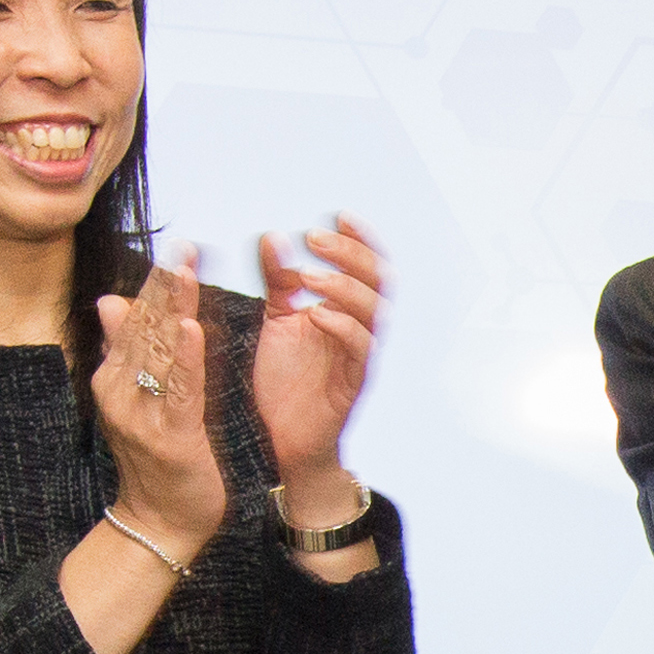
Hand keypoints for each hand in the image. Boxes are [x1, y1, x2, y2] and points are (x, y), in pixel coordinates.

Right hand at [85, 240, 230, 554]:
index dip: (155, 284)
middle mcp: (120, 392)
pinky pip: (180, 391)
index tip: (175, 248)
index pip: (134, 322)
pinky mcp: (170, 437)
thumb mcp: (137, 399)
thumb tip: (110, 301)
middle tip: (185, 246)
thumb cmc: (156, 459)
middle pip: (145, 330)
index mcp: (113, 379)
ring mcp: (141, 415)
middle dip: (165, 288)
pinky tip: (195, 329)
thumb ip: (127, 352)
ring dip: (175, 310)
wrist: (160, 523)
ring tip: (187, 271)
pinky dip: (188, 359)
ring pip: (160, 353)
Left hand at [245, 222, 384, 552]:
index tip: (338, 214)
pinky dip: (342, 326)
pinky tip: (315, 314)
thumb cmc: (286, 382)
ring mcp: (361, 357)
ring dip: (342, 287)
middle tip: (315, 238)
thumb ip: (278, 282)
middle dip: (350, 255)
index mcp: (346, 311)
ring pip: (374, 312)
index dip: (359, 240)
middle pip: (378, 281)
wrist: (284, 439)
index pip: (366, 267)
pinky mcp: (355, 384)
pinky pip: (361, 349)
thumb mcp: (276, 322)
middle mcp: (361, 330)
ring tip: (307, 275)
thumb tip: (274, 237)